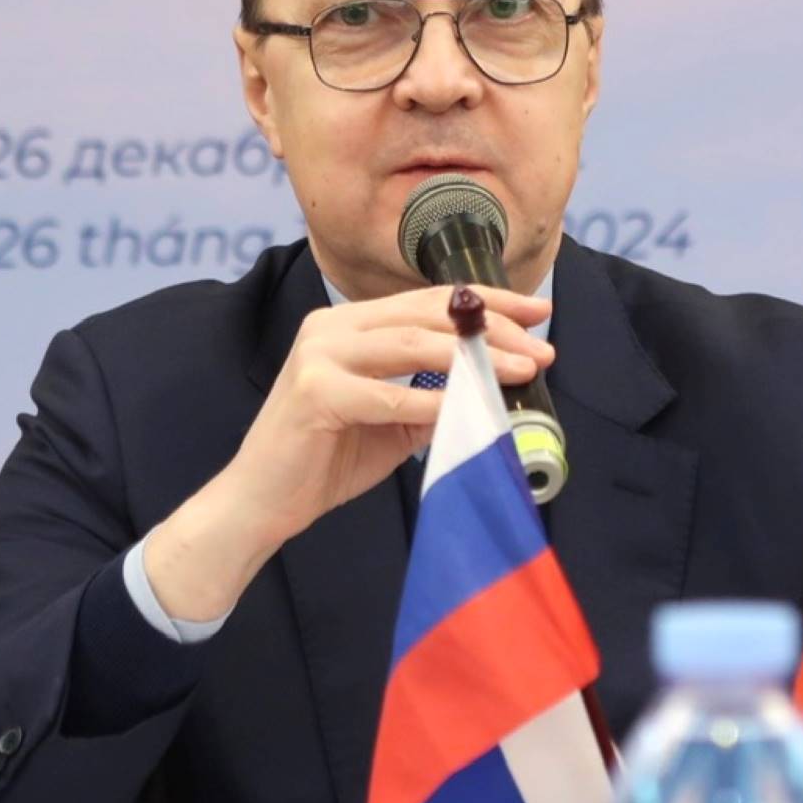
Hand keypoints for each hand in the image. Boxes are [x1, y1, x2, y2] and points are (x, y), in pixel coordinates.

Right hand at [142, 285, 551, 621]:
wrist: (261, 502)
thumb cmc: (326, 459)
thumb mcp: (393, 421)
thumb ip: (435, 396)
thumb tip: (496, 383)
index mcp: (351, 324)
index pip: (431, 301)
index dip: (490, 302)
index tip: (538, 310)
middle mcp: (333, 326)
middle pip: (428, 313)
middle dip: (494, 328)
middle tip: (541, 348)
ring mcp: (320, 354)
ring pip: (412, 343)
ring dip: (475, 357)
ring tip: (520, 370)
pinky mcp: (314, 391)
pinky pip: (388, 394)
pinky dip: (434, 401)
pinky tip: (471, 406)